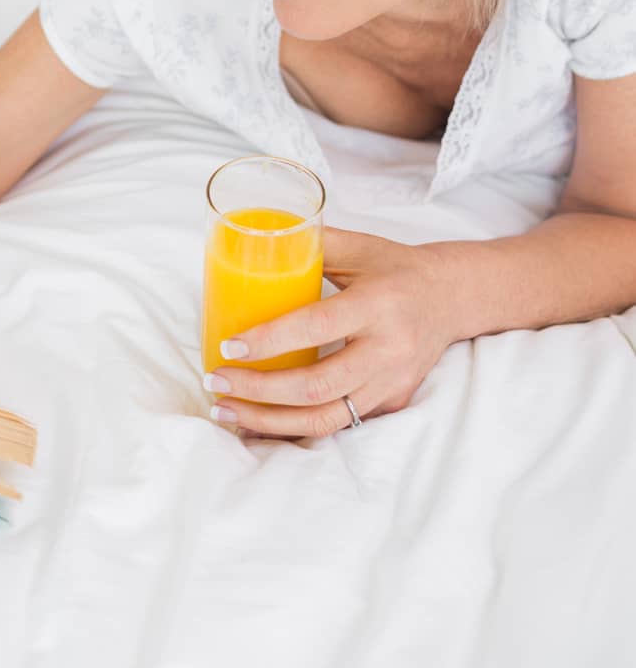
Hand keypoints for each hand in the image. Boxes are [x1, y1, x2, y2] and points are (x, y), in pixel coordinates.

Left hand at [204, 227, 455, 437]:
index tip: (228, 346)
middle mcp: (388, 350)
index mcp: (377, 304)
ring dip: (268, 421)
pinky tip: (258, 421)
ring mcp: (391, 383)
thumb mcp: (358, 246)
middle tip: (215, 381)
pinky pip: (337, 423)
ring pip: (324, 418)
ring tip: (226, 410)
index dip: (270, 341)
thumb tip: (254, 240)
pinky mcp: (391, 402)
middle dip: (258, 391)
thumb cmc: (395, 268)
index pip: (317, 327)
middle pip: (316, 386)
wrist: (452, 298)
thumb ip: (310, 243)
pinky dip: (293, 427)